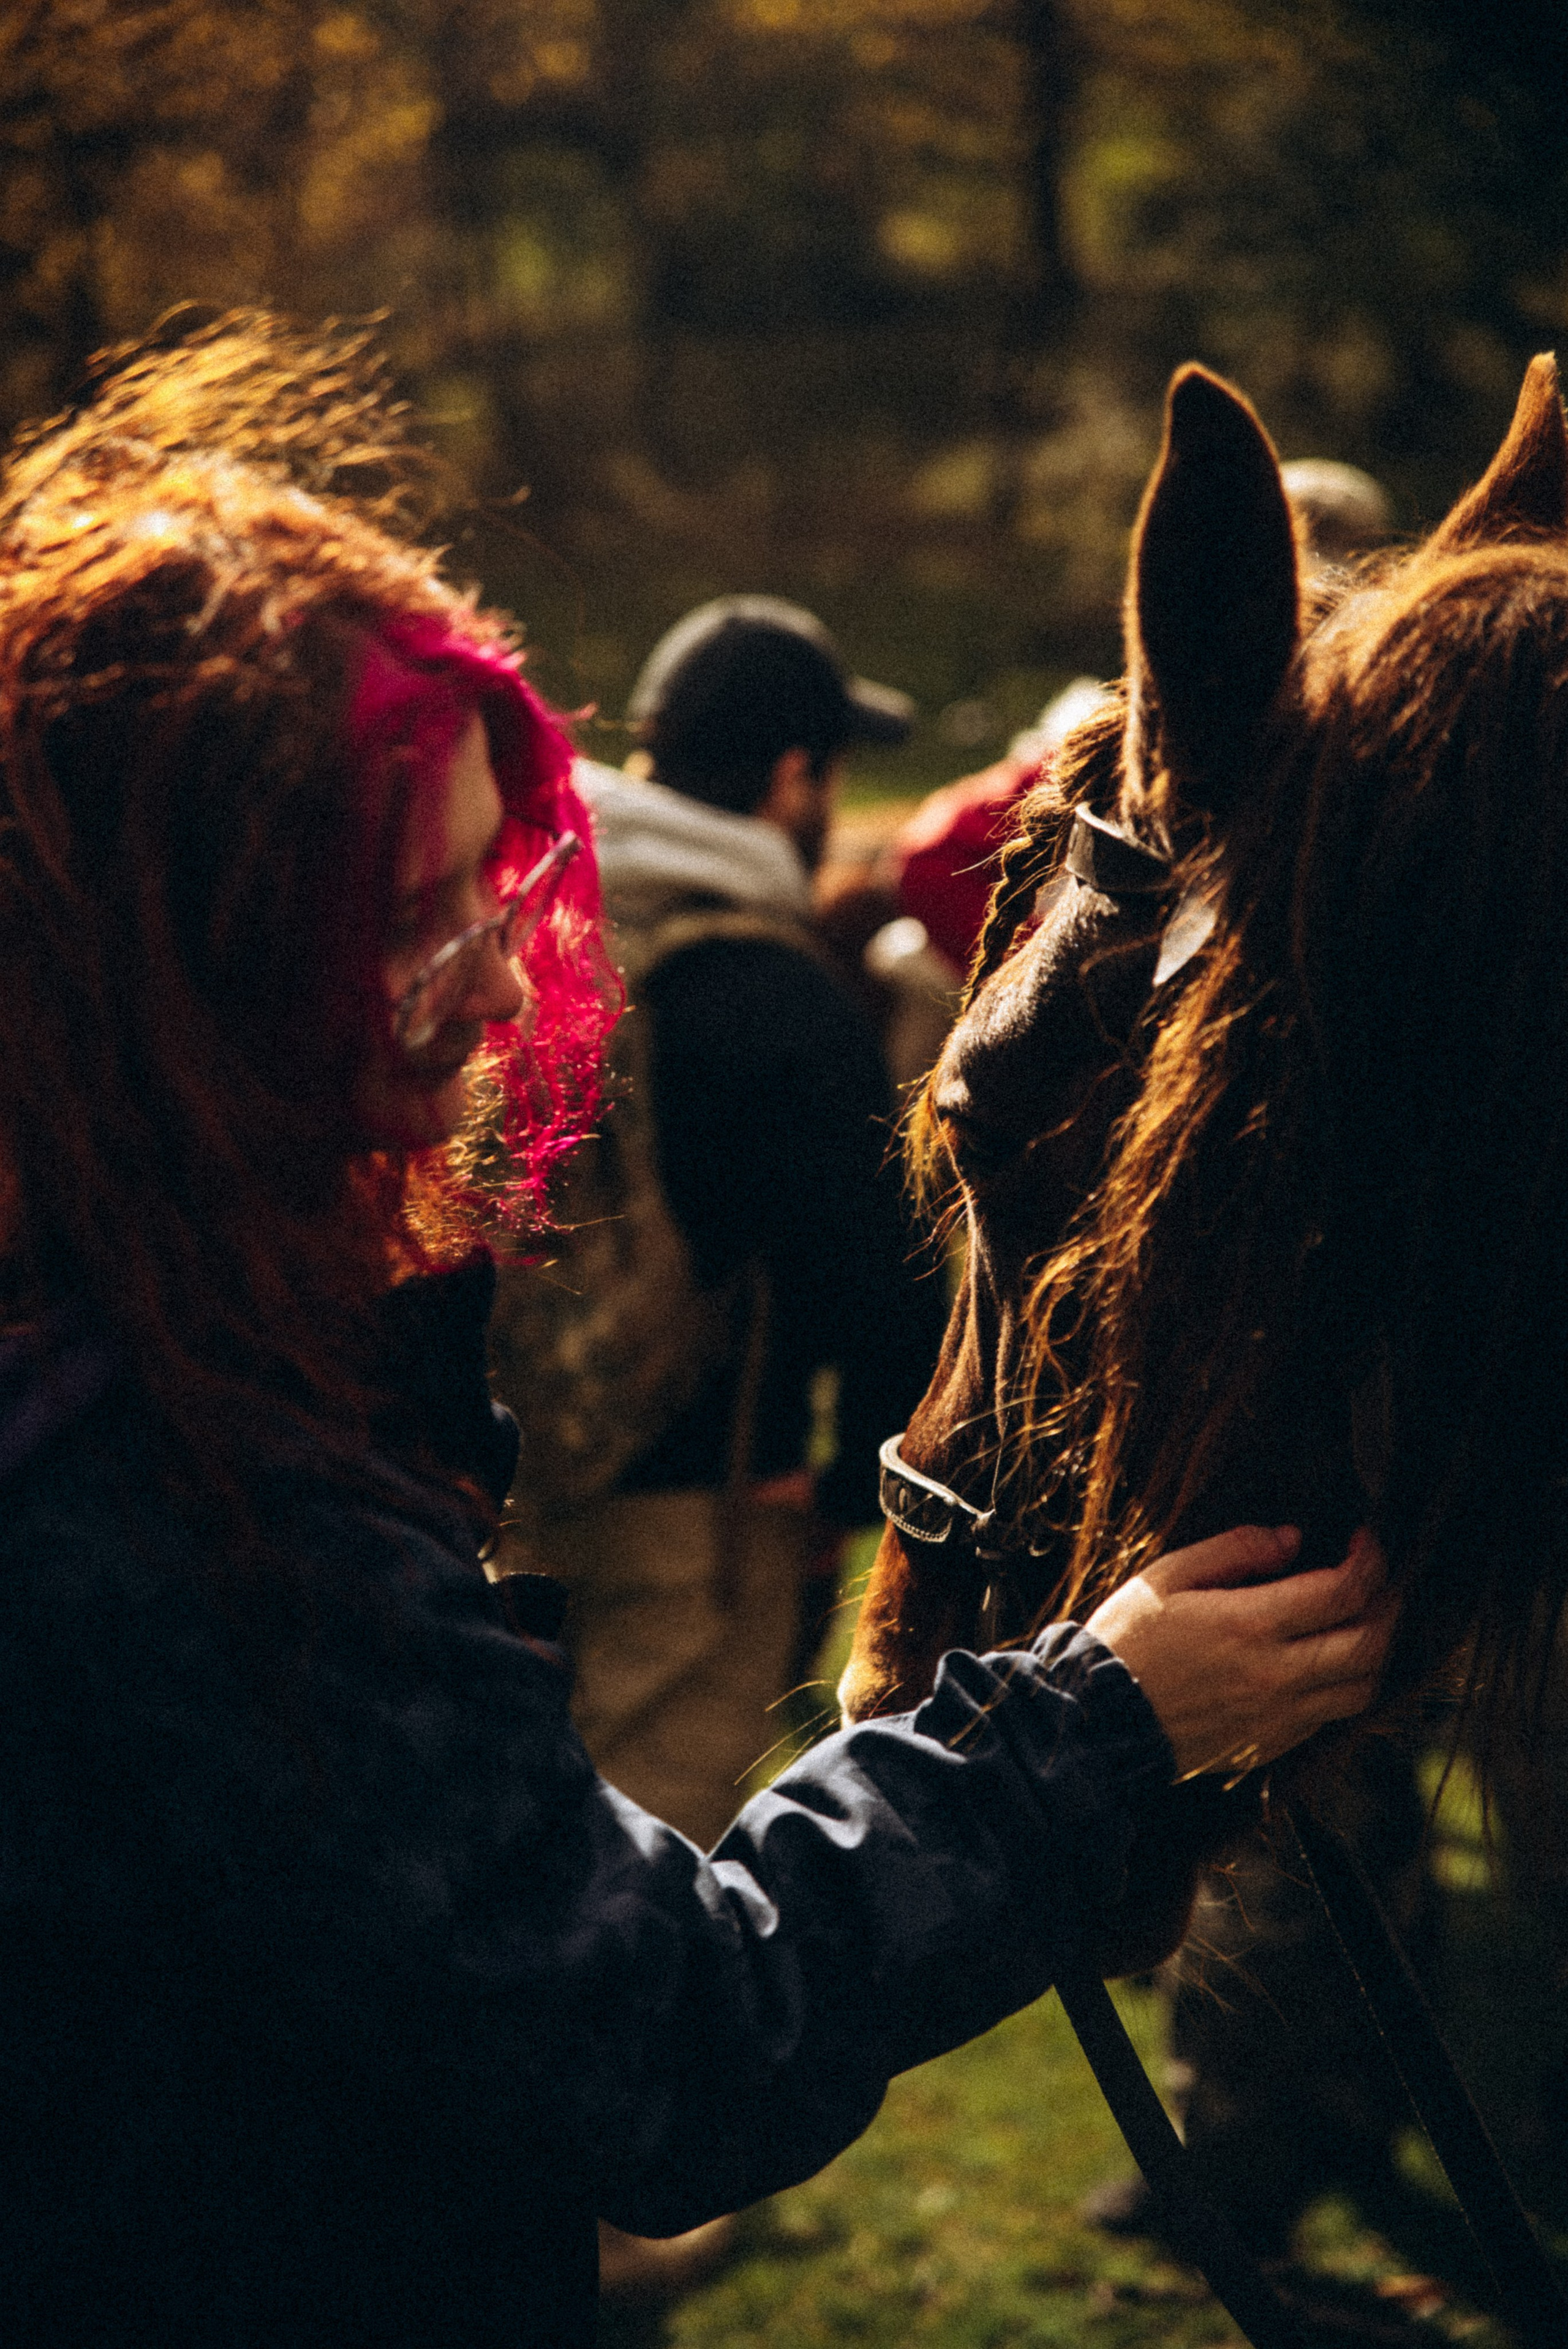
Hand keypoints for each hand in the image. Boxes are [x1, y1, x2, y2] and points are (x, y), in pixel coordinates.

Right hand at [1085, 1524, 1395, 1779]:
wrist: (1098, 1720)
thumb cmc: (1127, 1638)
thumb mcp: (1168, 1575)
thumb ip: (1234, 1550)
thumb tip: (1293, 1539)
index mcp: (1249, 1626)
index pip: (1342, 1592)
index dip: (1368, 1561)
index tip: (1365, 1540)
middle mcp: (1274, 1675)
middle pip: (1369, 1642)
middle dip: (1388, 1603)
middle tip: (1379, 1579)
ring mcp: (1277, 1716)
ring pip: (1362, 1687)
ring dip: (1376, 1649)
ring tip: (1365, 1620)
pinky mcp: (1270, 1743)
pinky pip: (1331, 1716)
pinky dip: (1346, 1683)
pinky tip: (1329, 1659)